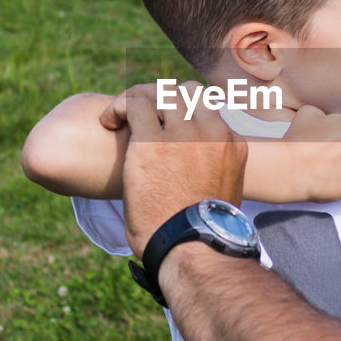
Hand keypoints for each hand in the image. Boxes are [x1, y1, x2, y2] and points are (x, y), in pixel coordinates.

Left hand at [116, 82, 247, 255]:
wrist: (193, 248)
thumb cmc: (201, 234)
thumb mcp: (224, 196)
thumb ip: (215, 175)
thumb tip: (200, 180)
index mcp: (232, 145)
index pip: (208, 109)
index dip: (184, 115)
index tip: (166, 128)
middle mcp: (211, 132)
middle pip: (188, 92)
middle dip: (164, 99)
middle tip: (145, 118)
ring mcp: (183, 134)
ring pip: (161, 92)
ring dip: (140, 100)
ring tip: (122, 117)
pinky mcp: (151, 142)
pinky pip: (134, 103)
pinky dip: (118, 106)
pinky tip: (108, 122)